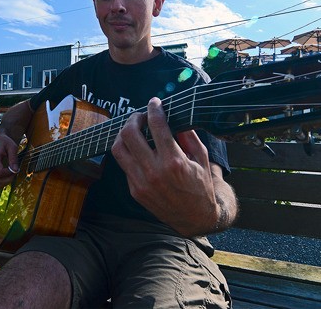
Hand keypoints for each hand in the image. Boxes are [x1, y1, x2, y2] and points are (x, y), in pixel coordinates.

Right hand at [0, 133, 19, 189]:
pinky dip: (0, 183)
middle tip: (14, 172)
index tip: (16, 168)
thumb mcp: (12, 146)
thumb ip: (13, 158)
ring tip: (10, 174)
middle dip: (8, 180)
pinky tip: (6, 176)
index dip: (9, 173)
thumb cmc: (5, 142)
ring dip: (4, 183)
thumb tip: (15, 170)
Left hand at [111, 97, 222, 236]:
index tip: (154, 102)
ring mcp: (141, 182)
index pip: (157, 125)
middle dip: (134, 118)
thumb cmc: (201, 186)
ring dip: (124, 134)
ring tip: (134, 130)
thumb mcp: (202, 158)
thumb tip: (174, 117)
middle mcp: (154, 171)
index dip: (154, 109)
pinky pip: (124, 165)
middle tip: (141, 116)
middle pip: (129, 134)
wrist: (195, 218)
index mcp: (174, 161)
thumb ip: (188, 136)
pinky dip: (129, 152)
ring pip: (118, 149)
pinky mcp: (135, 191)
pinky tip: (138, 149)